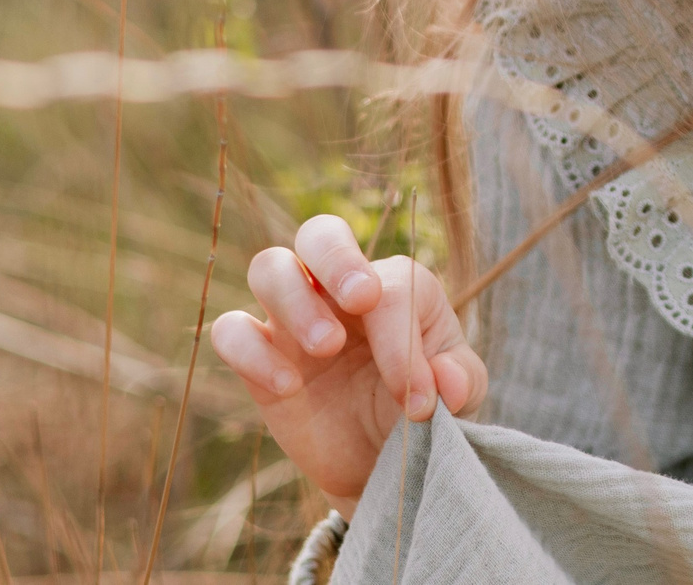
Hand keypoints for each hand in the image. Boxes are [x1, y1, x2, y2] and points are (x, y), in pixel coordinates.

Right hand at [208, 215, 485, 512]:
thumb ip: (461, 381)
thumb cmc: (421, 411)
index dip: (404, 341)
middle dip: (338, 258)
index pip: (392, 287)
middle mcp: (339, 290)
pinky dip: (250, 351)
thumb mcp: (459, 398)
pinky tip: (288, 386)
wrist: (378, 460)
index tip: (416, 400)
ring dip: (294, 300)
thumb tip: (448, 384)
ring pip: (268, 267)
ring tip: (327, 348)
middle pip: (320, 233)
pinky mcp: (258, 355)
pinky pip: (230, 331)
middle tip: (361, 300)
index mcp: (397, 287)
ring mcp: (293, 318)